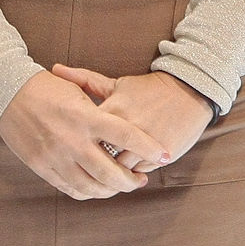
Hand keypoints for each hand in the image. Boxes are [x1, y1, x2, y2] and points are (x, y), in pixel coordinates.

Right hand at [0, 69, 168, 198]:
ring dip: (110, 190)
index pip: (125, 136)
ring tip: (122, 186)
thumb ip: (103, 109)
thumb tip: (129, 125)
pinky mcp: (41, 167)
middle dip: (130, 180)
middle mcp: (72, 139)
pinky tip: (98, 188)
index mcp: (86, 116)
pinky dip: (87, 192)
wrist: (8, 92)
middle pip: (110, 171)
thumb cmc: (49, 87)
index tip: (165, 154)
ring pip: (90, 186)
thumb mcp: (79, 91)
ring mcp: (55, 156)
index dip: (148, 147)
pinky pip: (69, 188)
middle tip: (142, 179)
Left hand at [53, 65, 214, 173]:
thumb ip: (84, 80)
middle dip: (92, 167)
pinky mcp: (161, 155)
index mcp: (113, 111)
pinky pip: (140, 172)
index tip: (72, 150)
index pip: (85, 138)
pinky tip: (125, 175)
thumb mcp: (117, 84)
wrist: (191, 90)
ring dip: (113, 175)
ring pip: (120, 171)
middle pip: (100, 159)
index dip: (77, 147)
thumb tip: (54, 69)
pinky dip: (132, 175)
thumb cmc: (149, 89)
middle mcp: (128, 128)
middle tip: (86, 172)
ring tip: (106, 177)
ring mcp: (146, 144)